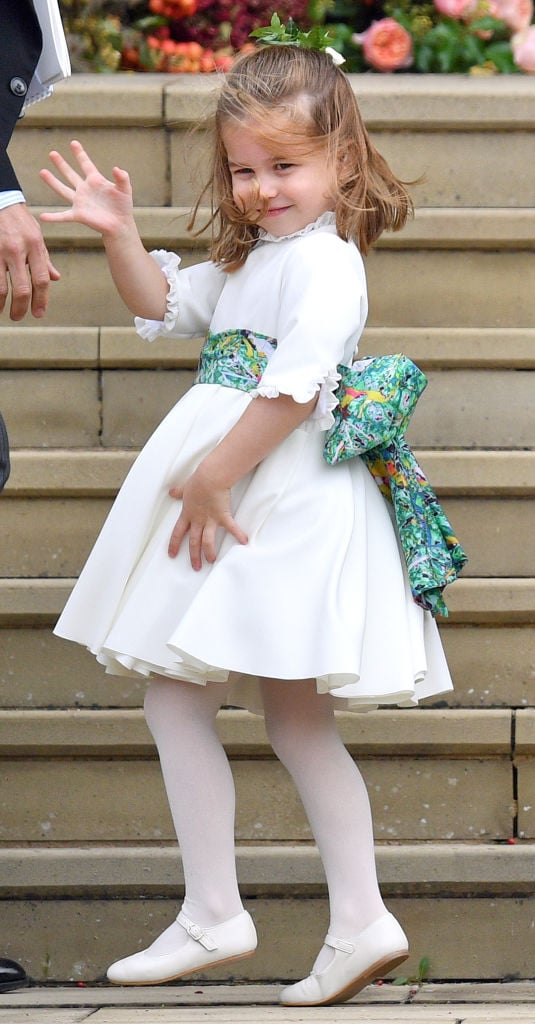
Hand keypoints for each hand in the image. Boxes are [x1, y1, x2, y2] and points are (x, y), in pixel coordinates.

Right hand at [0, 203, 59, 319]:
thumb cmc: (19, 220)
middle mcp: (17, 249)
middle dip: (20, 307)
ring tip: (2, 312)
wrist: (0, 200)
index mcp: (34, 245)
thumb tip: (55, 278)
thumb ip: (44, 258)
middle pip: (21, 288)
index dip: (41, 300)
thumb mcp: (36, 236)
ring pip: (0, 287)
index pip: (41, 279)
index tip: (38, 314)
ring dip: (1, 304)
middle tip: (18, 317)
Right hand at [40, 140, 134, 239]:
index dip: (80, 154)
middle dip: (61, 164)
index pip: (86, 164)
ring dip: (52, 182)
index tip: (73, 143)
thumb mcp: (125, 189)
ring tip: (42, 172)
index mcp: (95, 181)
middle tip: (52, 153)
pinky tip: (43, 217)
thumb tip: (117, 169)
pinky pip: (63, 216)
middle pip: (70, 174)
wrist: (120, 225)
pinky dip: (53, 217)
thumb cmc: (123, 206)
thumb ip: (122, 178)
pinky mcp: (78, 215)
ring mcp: (80, 202)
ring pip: (63, 190)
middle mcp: (85, 189)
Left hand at [168, 468, 247, 569]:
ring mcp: (210, 520)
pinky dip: (238, 534)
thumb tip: (171, 492)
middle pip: (194, 542)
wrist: (209, 478)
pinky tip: (244, 542)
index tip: (172, 555)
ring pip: (208, 541)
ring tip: (212, 560)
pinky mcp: (223, 516)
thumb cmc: (197, 481)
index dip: (174, 544)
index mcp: (187, 514)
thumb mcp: (184, 487)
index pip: (178, 532)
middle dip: (194, 556)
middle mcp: (198, 520)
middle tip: (196, 567)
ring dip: (210, 552)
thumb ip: (178, 492)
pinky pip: (231, 527)